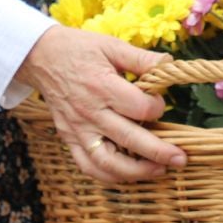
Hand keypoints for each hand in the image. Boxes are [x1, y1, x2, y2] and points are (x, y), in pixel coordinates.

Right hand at [14, 25, 185, 184]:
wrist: (41, 57)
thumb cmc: (80, 49)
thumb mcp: (111, 45)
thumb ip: (141, 59)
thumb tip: (170, 63)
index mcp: (102, 86)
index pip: (139, 107)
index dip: (158, 107)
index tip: (160, 102)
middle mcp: (90, 112)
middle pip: (128, 139)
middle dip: (158, 152)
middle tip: (181, 159)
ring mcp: (78, 129)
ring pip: (107, 161)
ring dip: (135, 172)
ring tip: (159, 171)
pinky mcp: (69, 138)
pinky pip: (88, 166)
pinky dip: (108, 176)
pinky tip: (128, 176)